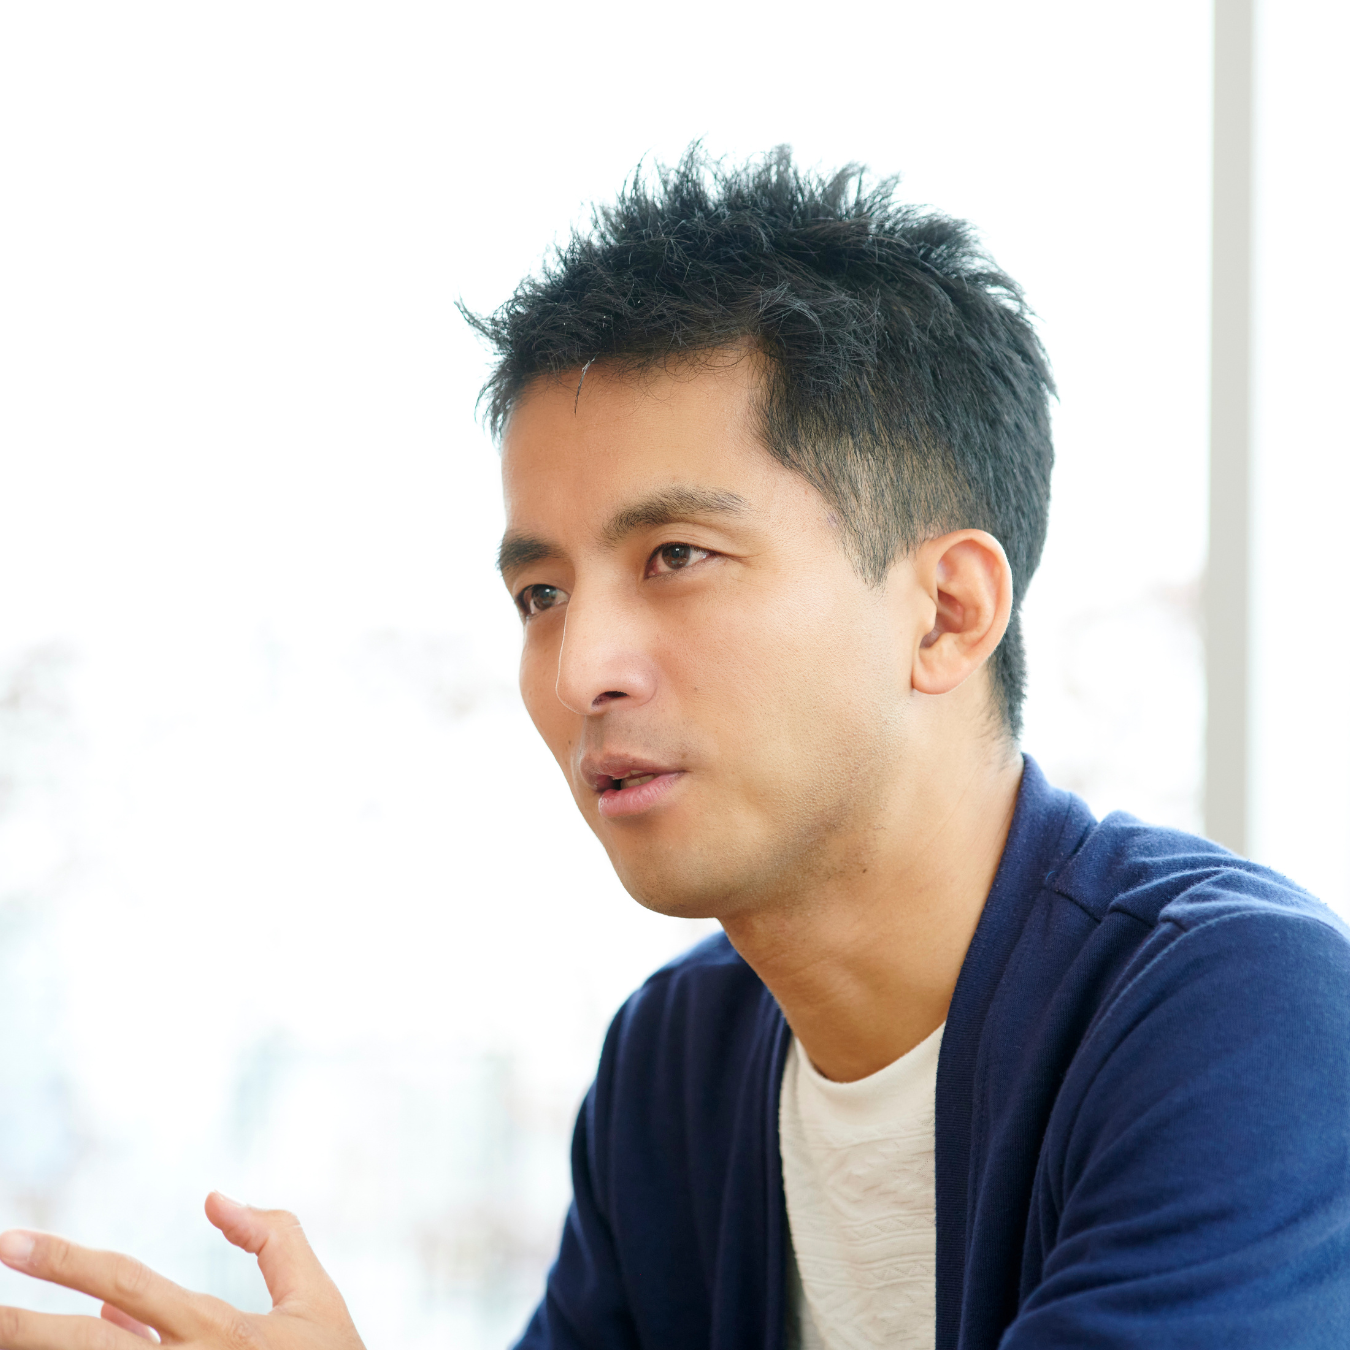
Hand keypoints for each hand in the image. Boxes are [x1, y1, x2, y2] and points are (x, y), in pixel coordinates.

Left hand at [0, 1193, 364, 1349]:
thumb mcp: (315, 1298)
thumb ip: (274, 1239)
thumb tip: (214, 1200)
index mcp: (217, 1330)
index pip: (126, 1285)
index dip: (65, 1262)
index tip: (12, 1242)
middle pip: (82, 1347)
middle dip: (22, 1328)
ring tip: (2, 1331)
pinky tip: (71, 1346)